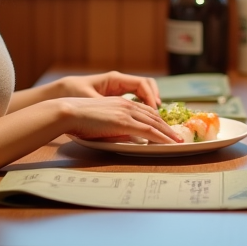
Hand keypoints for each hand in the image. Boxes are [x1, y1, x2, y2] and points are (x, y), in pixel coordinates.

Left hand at [50, 71, 161, 107]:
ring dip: (151, 103)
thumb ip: (108, 110)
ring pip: (143, 92)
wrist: (62, 94)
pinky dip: (142, 106)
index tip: (155, 111)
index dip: (152, 97)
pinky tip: (143, 118)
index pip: (142, 84)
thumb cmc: (74, 94)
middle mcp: (119, 81)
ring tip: (156, 118)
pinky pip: (135, 99)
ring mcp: (118, 88)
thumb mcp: (91, 101)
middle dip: (156, 101)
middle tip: (160, 116)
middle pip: (147, 86)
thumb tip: (125, 120)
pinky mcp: (115, 96)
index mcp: (115, 79)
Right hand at [54, 96, 181, 143]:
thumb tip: (130, 138)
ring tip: (178, 141)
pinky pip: (148, 130)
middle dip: (167, 127)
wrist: (68, 112)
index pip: (145, 111)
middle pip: (153, 116)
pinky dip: (161, 136)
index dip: (157, 120)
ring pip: (154, 123)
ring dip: (168, 133)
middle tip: (177, 135)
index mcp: (120, 102)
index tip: (166, 128)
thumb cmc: (79, 120)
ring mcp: (126, 112)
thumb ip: (116, 128)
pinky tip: (168, 142)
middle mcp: (126, 105)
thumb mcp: (102, 122)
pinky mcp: (124, 122)